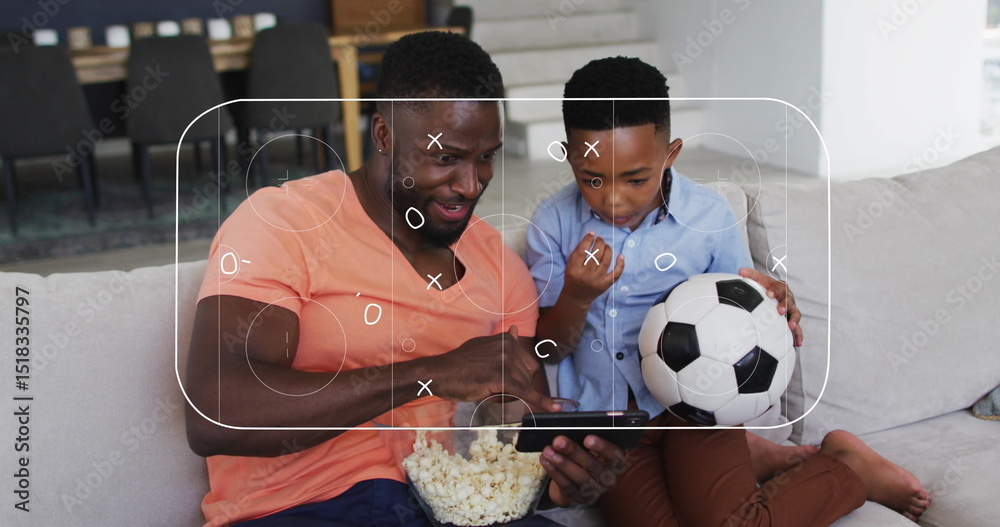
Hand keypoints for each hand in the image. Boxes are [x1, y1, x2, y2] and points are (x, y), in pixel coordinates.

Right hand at [429, 326, 559, 412]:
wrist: (440, 373)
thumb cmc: (459, 365)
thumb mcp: (483, 346)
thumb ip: (502, 342)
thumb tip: (516, 329)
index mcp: (507, 340)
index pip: (527, 364)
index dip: (518, 378)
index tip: (505, 383)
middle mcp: (509, 347)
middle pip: (528, 376)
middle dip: (515, 388)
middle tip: (490, 388)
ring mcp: (506, 361)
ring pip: (523, 387)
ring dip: (509, 396)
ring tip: (486, 390)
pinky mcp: (502, 378)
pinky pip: (526, 393)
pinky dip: (542, 402)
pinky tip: (555, 408)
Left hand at [540, 435, 627, 506]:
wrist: (575, 481)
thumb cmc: (585, 456)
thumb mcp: (590, 447)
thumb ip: (586, 438)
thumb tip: (571, 426)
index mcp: (615, 462)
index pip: (614, 455)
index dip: (602, 447)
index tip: (587, 438)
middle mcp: (608, 478)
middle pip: (593, 466)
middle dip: (574, 452)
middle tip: (558, 441)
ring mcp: (594, 490)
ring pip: (580, 477)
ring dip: (562, 463)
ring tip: (548, 451)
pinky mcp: (578, 498)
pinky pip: (566, 485)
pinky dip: (554, 471)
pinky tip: (545, 460)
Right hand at [563, 232, 624, 305]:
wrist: (576, 297)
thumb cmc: (573, 277)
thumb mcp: (570, 265)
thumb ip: (578, 252)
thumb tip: (591, 236)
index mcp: (574, 269)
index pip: (582, 251)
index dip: (588, 240)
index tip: (592, 233)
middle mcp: (586, 275)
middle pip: (596, 255)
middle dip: (600, 243)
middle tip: (600, 239)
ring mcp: (597, 281)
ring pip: (606, 261)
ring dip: (608, 250)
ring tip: (606, 245)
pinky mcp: (605, 285)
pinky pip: (616, 274)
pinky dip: (620, 264)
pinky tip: (621, 256)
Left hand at [738, 268, 803, 345]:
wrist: (775, 293)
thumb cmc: (767, 287)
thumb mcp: (760, 279)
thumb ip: (751, 275)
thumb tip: (741, 270)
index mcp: (781, 288)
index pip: (780, 287)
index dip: (776, 290)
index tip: (769, 294)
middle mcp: (789, 298)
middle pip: (790, 301)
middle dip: (785, 305)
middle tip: (780, 310)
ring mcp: (791, 310)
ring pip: (796, 314)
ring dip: (794, 320)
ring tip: (792, 326)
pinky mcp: (791, 320)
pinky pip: (797, 328)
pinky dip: (799, 335)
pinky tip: (798, 343)